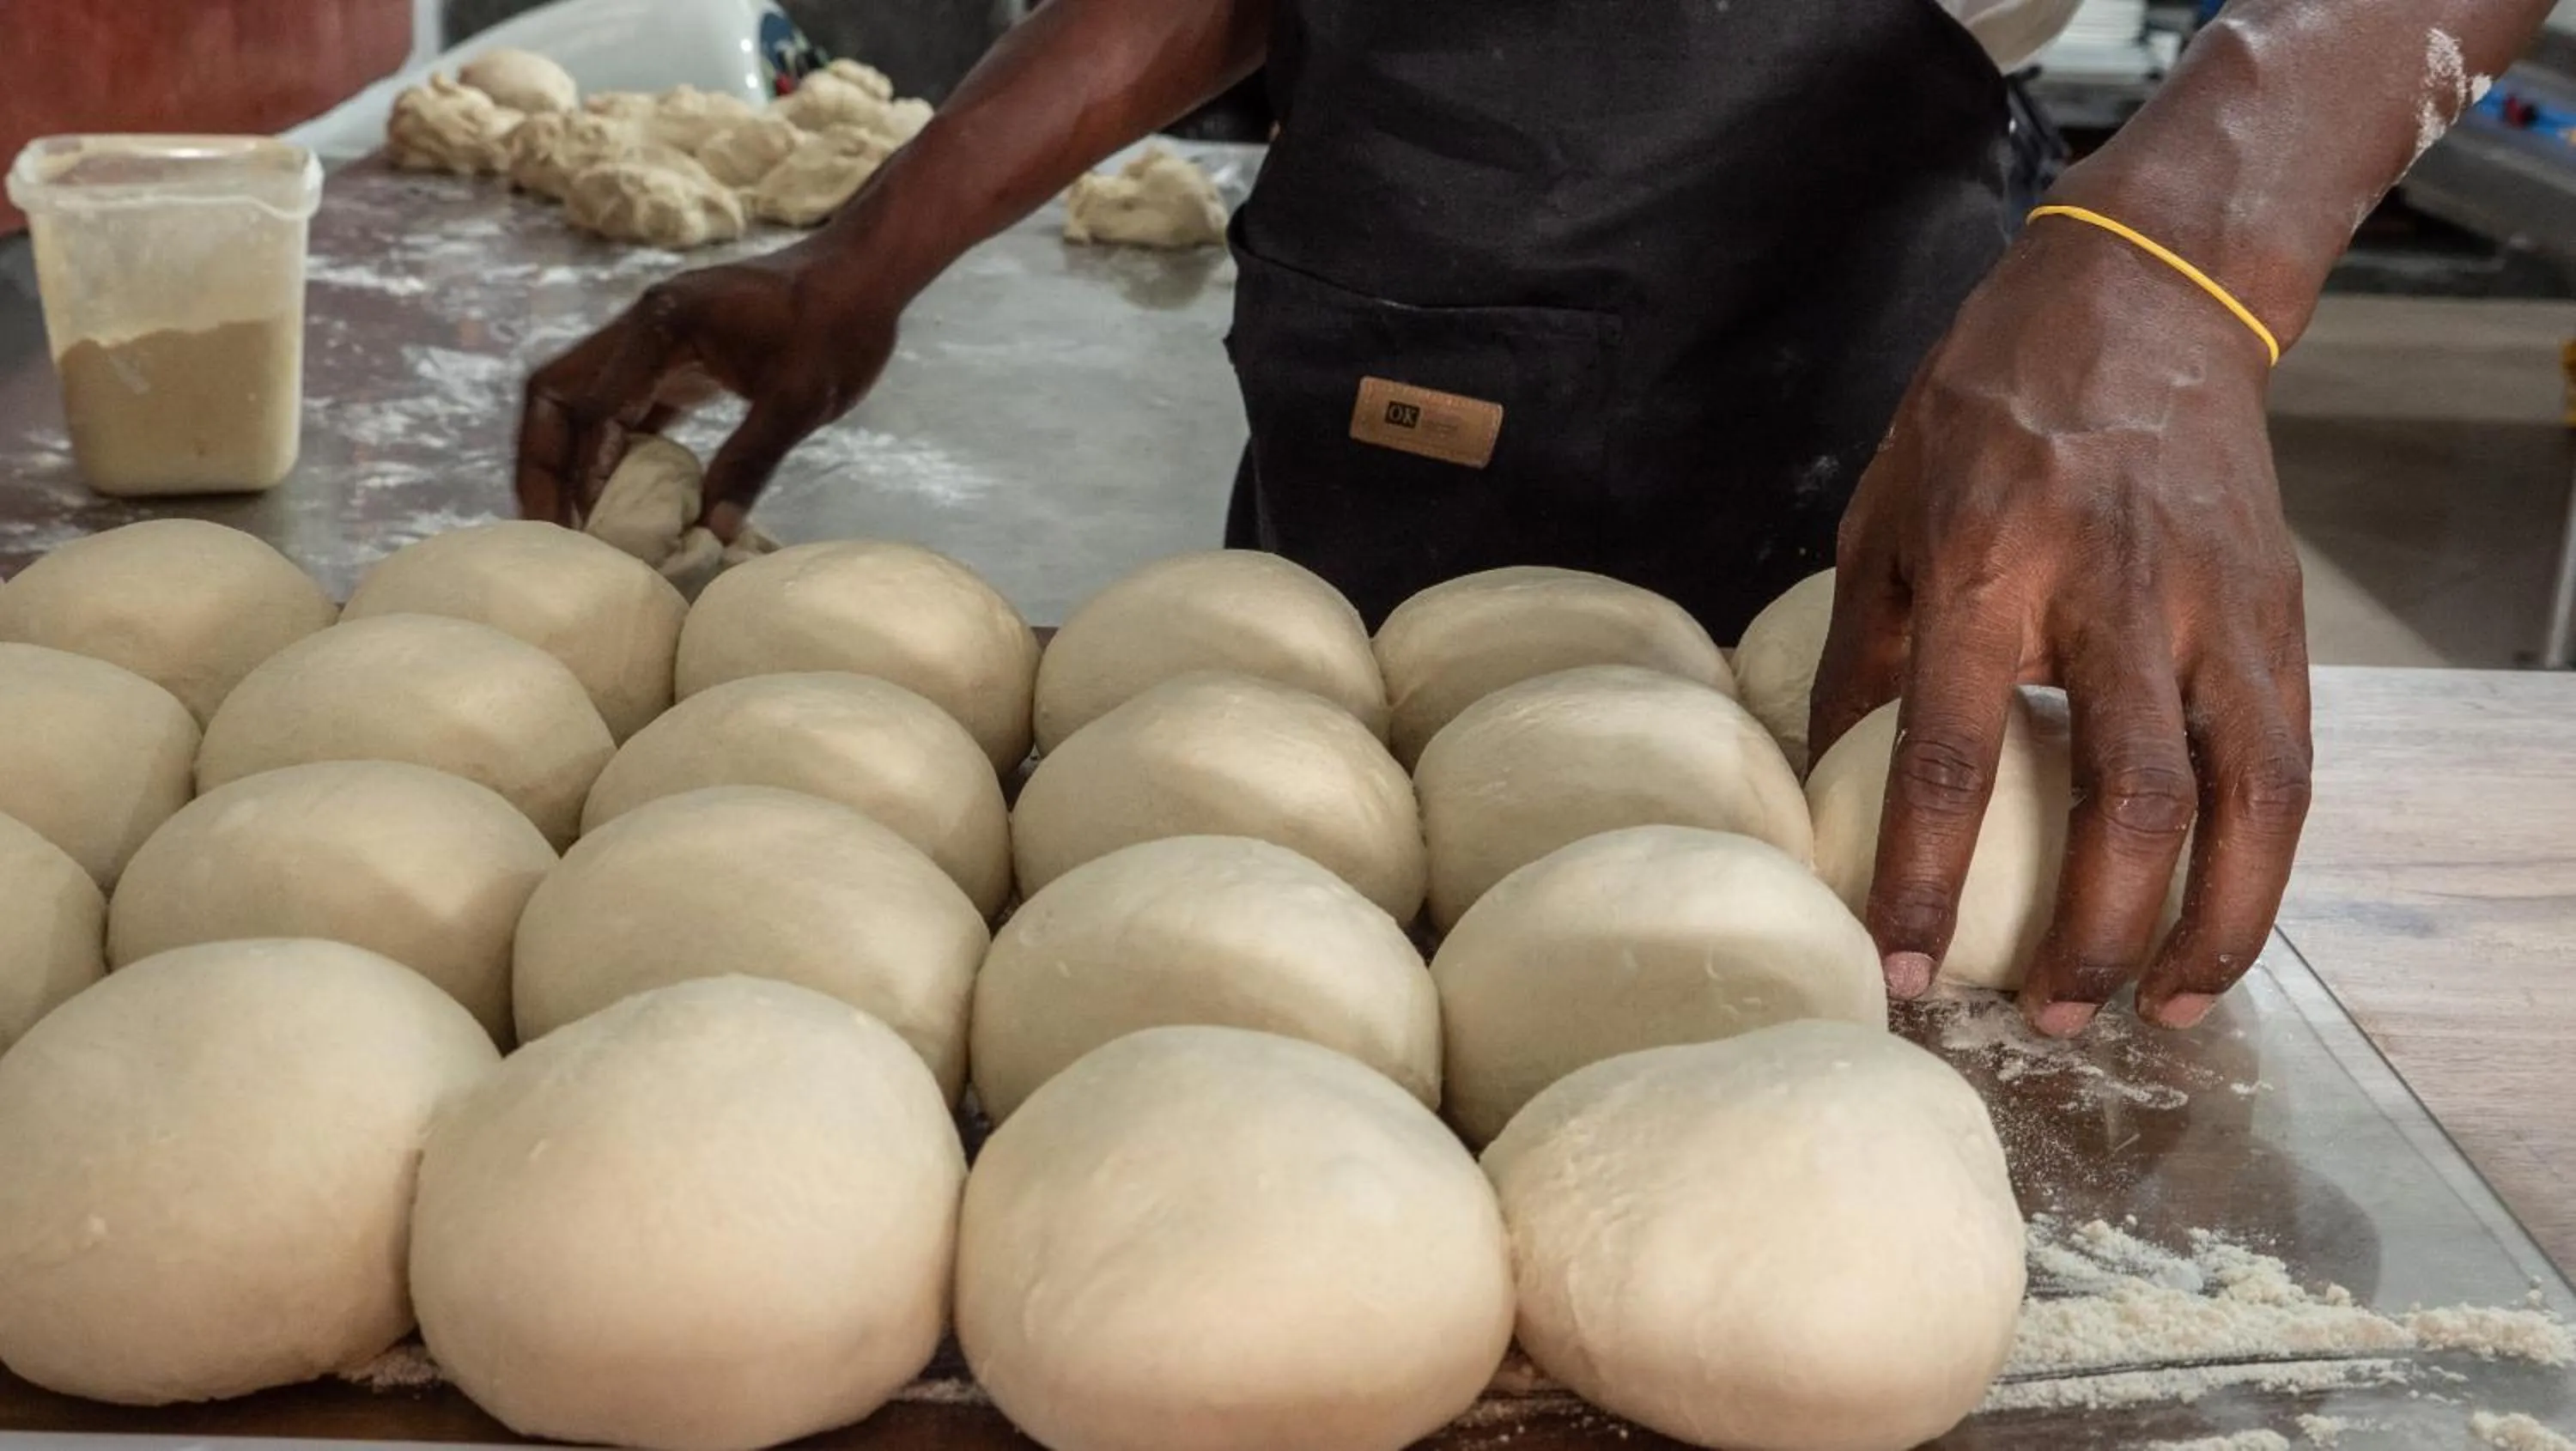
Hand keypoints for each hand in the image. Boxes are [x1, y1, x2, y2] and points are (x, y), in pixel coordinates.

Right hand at [515, 239, 897, 538]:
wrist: (862, 278)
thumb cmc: (838, 326)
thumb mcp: (803, 400)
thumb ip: (752, 461)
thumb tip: (713, 531)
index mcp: (661, 322)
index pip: (594, 403)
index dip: (586, 467)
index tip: (595, 523)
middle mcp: (640, 328)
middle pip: (556, 395)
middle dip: (543, 462)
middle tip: (549, 530)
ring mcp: (652, 344)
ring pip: (579, 402)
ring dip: (568, 459)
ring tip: (574, 526)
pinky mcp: (673, 362)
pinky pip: (619, 411)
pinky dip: (609, 453)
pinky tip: (619, 503)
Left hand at [1808, 219, 2312, 1036]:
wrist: (2145, 300)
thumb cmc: (1987, 409)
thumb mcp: (1882, 515)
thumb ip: (1860, 657)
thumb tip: (1824, 790)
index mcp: (1990, 568)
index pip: (1953, 754)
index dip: (1926, 877)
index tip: (1904, 968)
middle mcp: (2114, 594)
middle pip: (2126, 800)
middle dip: (2094, 933)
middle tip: (2053, 1017)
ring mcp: (2216, 605)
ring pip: (2243, 796)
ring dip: (2210, 924)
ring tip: (2165, 1009)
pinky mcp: (2280, 613)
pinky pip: (2287, 761)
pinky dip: (2264, 861)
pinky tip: (2223, 924)